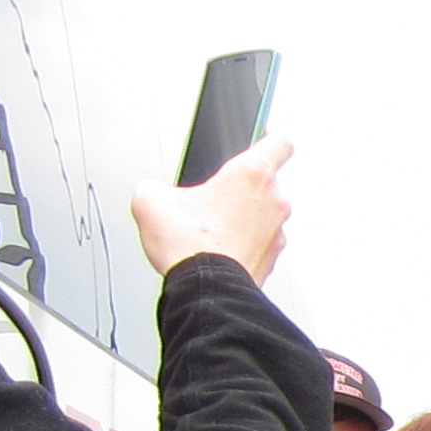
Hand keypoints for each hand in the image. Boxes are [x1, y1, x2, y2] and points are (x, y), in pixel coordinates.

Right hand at [131, 136, 292, 283]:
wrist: (207, 291)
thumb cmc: (191, 247)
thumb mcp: (152, 202)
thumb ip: (158, 187)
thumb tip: (155, 194)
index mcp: (252, 174)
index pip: (278, 142)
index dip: (268, 139)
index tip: (261, 140)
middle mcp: (274, 200)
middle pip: (266, 182)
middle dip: (241, 188)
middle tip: (215, 198)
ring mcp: (278, 231)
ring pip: (264, 214)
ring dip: (245, 217)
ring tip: (213, 228)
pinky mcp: (274, 257)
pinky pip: (261, 241)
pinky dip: (246, 242)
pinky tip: (219, 248)